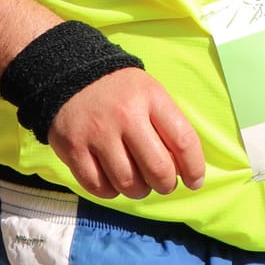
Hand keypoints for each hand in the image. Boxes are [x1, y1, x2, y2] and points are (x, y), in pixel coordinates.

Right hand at [46, 68, 206, 199]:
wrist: (69, 73)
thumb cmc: (119, 90)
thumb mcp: (150, 93)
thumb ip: (167, 126)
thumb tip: (183, 169)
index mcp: (151, 99)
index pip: (184, 141)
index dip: (194, 168)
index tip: (195, 181)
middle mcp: (126, 116)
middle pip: (157, 169)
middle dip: (166, 185)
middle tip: (164, 184)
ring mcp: (98, 134)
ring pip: (128, 183)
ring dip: (139, 191)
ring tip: (138, 183)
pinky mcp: (74, 149)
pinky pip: (98, 186)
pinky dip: (110, 192)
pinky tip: (113, 181)